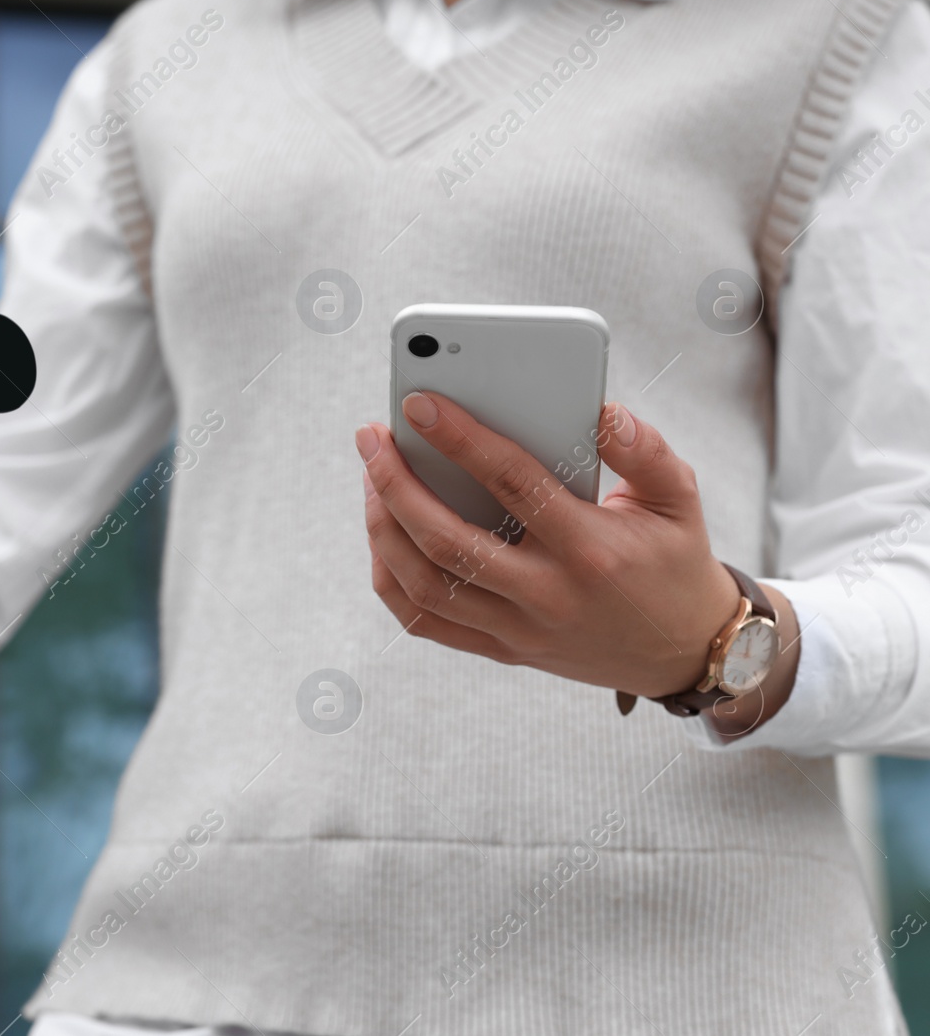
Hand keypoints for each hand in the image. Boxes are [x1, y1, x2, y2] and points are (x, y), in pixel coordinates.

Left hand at [358, 393, 751, 701]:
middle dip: (396, 484)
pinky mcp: (501, 650)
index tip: (419, 402)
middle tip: (370, 437)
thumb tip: (600, 410)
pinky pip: (423, 622)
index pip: (513, 484)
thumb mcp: (679, 499)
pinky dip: (390, 577)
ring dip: (382, 528)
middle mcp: (547, 595)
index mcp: (591, 549)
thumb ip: (644, 450)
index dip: (460, 438)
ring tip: (371, 477)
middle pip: (448, 542)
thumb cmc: (673, 561)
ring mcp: (518, 629)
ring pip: (424, 586)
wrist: (684, 652)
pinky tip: (382, 532)